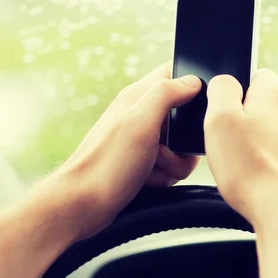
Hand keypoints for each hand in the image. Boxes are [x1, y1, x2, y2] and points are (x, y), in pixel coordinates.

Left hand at [51, 63, 200, 239]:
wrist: (84, 204)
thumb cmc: (108, 163)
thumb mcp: (141, 121)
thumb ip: (167, 94)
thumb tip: (193, 80)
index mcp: (140, 96)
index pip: (175, 73)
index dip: (193, 84)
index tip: (193, 108)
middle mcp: (142, 114)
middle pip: (185, 117)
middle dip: (184, 139)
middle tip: (163, 149)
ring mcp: (143, 139)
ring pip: (182, 146)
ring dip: (174, 162)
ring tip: (152, 167)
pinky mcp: (144, 162)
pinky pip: (172, 166)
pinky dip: (165, 176)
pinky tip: (148, 180)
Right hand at [204, 69, 277, 227]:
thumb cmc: (250, 171)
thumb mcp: (218, 122)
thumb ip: (221, 90)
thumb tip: (226, 80)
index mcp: (273, 97)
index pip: (258, 78)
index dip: (241, 96)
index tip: (230, 120)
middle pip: (272, 110)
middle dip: (257, 125)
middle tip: (237, 151)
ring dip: (272, 148)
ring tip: (255, 173)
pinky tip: (274, 185)